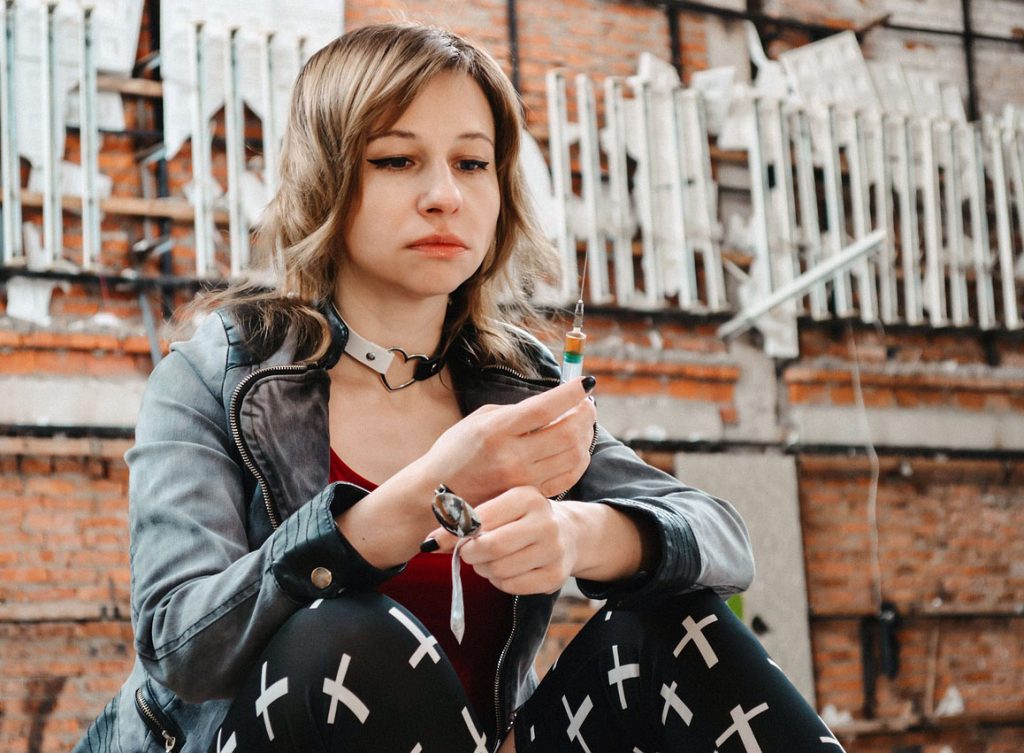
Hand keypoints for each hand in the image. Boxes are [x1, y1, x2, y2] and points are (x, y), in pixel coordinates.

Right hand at [421, 377, 595, 503]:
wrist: (435, 495)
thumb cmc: (456, 451)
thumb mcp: (480, 420)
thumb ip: (516, 411)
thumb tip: (553, 404)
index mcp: (496, 430)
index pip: (545, 407)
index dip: (571, 393)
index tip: (586, 383)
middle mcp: (511, 456)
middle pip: (567, 433)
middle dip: (586, 414)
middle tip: (587, 405)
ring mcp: (522, 480)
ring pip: (574, 456)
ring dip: (585, 436)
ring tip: (583, 425)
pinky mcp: (528, 496)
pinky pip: (568, 477)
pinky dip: (580, 459)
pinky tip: (576, 448)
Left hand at [437, 486, 578, 594]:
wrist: (568, 533)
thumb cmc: (520, 518)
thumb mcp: (499, 507)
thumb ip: (465, 521)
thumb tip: (428, 543)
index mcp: (527, 497)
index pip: (480, 518)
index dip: (454, 532)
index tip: (436, 539)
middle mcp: (545, 522)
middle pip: (491, 547)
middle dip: (469, 553)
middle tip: (467, 551)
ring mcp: (554, 550)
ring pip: (498, 570)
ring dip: (483, 568)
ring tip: (489, 559)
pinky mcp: (555, 576)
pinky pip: (510, 586)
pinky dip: (499, 581)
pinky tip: (505, 569)